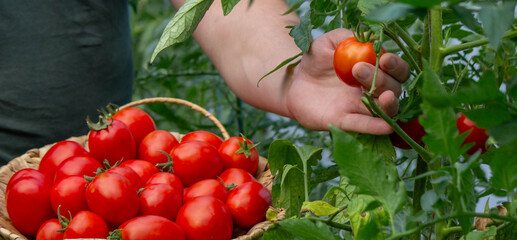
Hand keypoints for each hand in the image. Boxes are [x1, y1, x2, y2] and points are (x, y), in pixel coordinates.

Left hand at [285, 28, 410, 134]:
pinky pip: (362, 125)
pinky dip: (374, 127)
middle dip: (383, 79)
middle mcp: (372, 90)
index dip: (396, 66)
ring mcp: (359, 107)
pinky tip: (386, 126)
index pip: (398, 70)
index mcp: (375, 70)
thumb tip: (372, 40)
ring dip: (389, 105)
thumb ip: (349, 38)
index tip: (384, 58)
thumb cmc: (316, 59)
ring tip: (386, 97)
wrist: (295, 80)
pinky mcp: (343, 121)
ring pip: (385, 110)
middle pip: (394, 89)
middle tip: (359, 69)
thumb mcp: (330, 41)